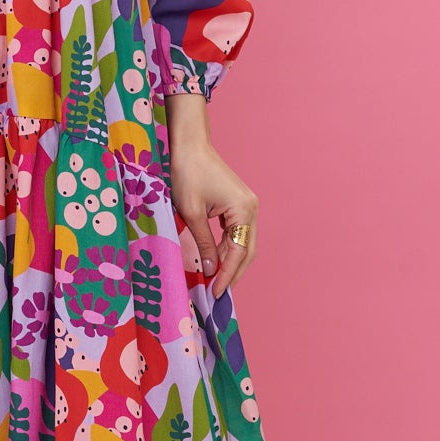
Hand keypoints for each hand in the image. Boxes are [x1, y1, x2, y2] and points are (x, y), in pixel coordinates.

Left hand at [165, 95, 258, 298]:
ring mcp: (248, 206)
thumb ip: (204, 244)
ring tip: (215, 283)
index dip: (227, 275)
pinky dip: (228, 250)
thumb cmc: (187, 174)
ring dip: (230, 264)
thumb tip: (210, 272)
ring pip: (243, 244)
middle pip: (247, 251)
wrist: (188, 145)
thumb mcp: (191, 214)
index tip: (216, 294)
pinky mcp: (239, 204)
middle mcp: (252, 209)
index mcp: (244, 210)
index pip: (238, 252)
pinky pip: (237, 234)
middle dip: (233, 274)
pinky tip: (216, 263)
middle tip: (217, 294)